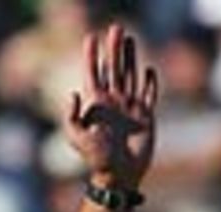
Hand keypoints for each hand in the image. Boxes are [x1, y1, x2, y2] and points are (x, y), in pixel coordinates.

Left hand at [65, 24, 157, 192]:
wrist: (119, 174)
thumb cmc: (97, 159)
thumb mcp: (77, 138)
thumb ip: (71, 117)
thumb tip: (73, 93)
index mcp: (96, 106)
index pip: (93, 74)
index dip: (91, 56)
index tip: (90, 38)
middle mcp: (113, 103)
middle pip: (114, 68)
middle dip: (113, 49)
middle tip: (114, 27)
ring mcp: (130, 108)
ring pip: (130, 75)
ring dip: (130, 57)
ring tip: (129, 38)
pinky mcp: (146, 115)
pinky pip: (148, 93)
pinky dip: (149, 82)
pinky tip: (148, 70)